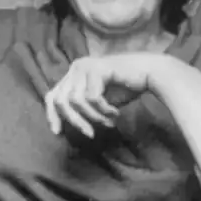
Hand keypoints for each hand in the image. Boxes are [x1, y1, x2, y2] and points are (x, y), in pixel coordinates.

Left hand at [42, 54, 163, 137]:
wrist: (149, 73)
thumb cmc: (125, 88)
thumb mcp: (99, 100)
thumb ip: (82, 107)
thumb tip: (66, 125)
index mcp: (74, 73)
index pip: (52, 95)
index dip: (51, 115)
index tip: (57, 132)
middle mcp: (76, 67)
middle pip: (61, 100)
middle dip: (75, 121)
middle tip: (90, 133)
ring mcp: (86, 66)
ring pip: (76, 101)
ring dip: (93, 116)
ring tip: (109, 121)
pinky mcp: (97, 69)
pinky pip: (92, 98)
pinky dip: (104, 110)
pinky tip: (116, 112)